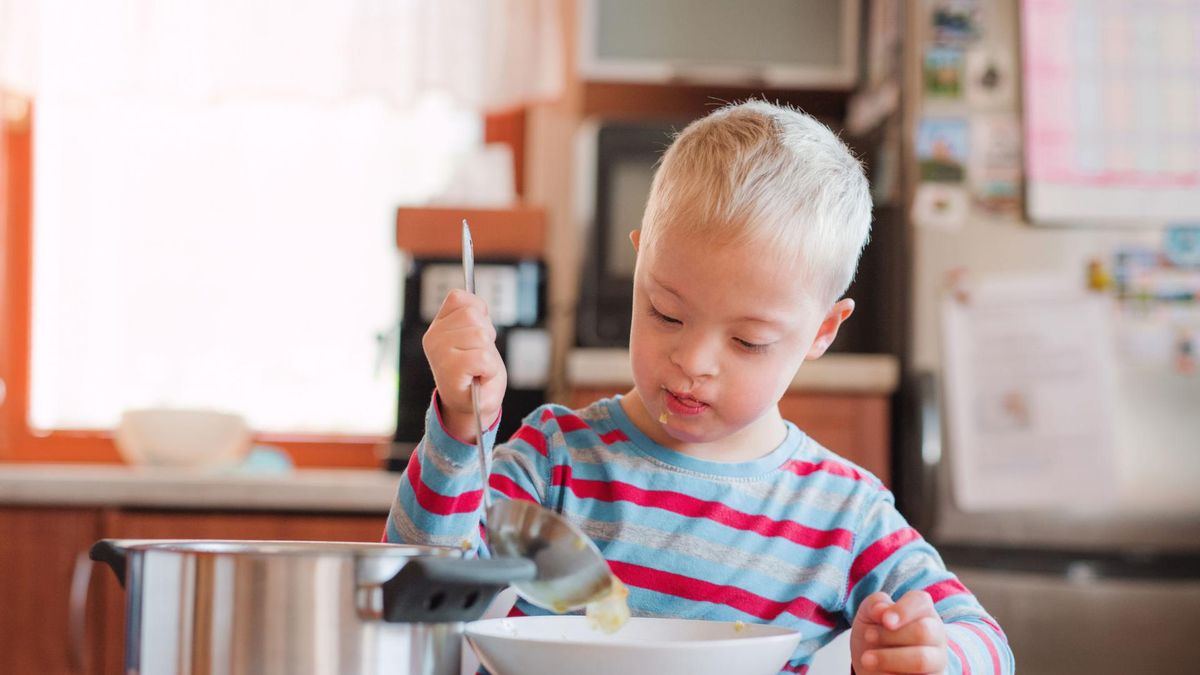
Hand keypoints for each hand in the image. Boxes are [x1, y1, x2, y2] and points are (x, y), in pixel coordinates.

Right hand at [422, 289, 505, 441]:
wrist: (474, 407)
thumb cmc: (478, 371)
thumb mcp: (477, 334)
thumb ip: (473, 314)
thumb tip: (477, 306)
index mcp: (438, 325)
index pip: (459, 297)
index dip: (478, 313)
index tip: (476, 334)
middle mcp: (433, 337)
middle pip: (474, 315)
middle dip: (487, 334)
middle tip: (479, 356)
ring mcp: (439, 353)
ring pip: (480, 335)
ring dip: (488, 352)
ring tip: (479, 367)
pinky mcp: (450, 369)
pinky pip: (483, 357)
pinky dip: (490, 368)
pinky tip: (480, 376)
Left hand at [850, 591, 946, 674]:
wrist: (870, 667)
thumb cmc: (873, 635)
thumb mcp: (868, 614)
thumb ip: (875, 604)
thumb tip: (882, 611)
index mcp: (923, 612)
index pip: (921, 602)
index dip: (902, 610)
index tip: (885, 621)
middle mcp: (936, 635)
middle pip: (923, 631)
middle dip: (890, 635)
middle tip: (868, 637)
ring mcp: (937, 661)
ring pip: (921, 660)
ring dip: (888, 658)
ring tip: (867, 659)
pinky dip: (891, 674)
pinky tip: (881, 673)